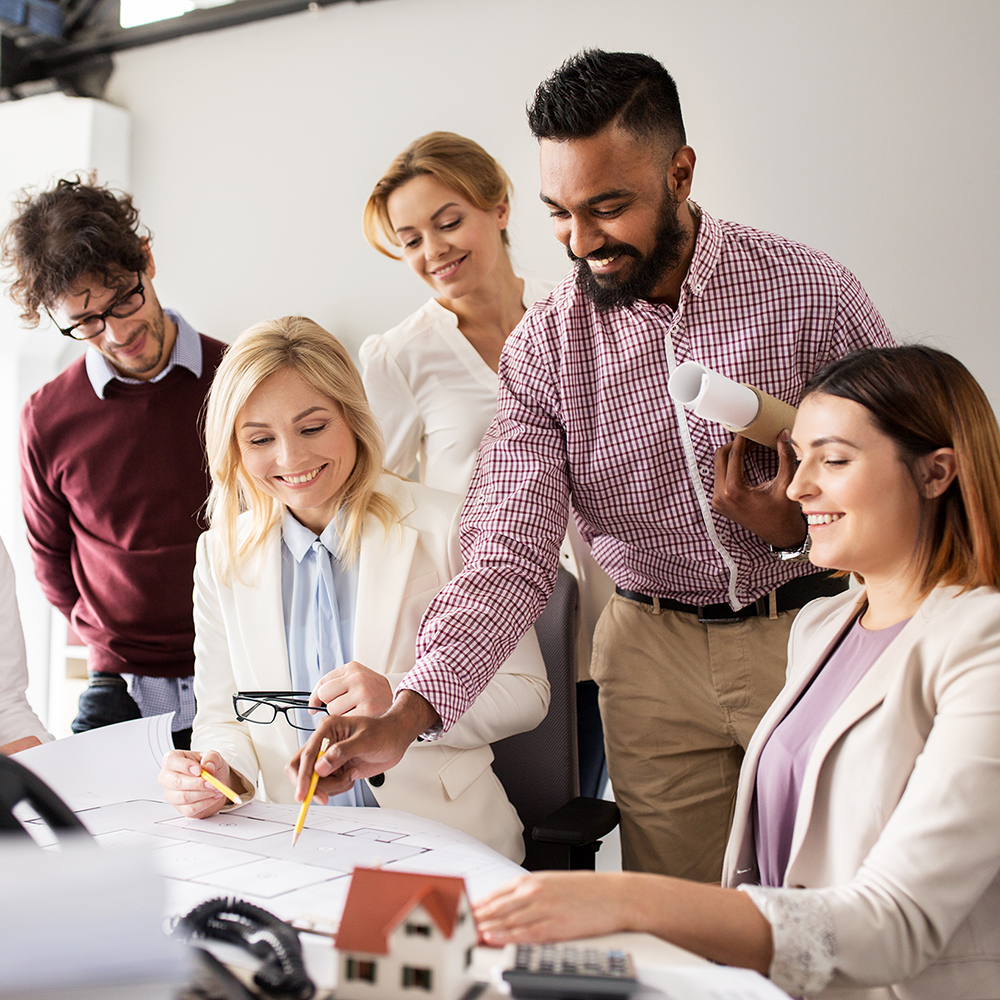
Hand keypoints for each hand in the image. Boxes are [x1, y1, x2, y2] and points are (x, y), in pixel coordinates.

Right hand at [158, 749, 233, 818]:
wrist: (215, 780)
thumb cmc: (208, 766)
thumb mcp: (213, 756)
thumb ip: (211, 758)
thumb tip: (208, 767)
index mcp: (172, 760)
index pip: (171, 761)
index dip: (184, 766)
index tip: (199, 770)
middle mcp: (167, 778)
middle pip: (177, 782)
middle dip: (197, 783)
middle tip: (212, 783)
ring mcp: (171, 795)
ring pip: (184, 797)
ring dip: (204, 794)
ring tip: (217, 789)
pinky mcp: (180, 808)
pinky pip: (190, 809)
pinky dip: (205, 803)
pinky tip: (214, 796)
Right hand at [284, 691, 438, 804]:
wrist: (395, 739)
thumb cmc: (384, 733)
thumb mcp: (365, 741)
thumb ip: (341, 752)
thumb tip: (320, 767)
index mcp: (327, 729)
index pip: (306, 755)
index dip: (303, 777)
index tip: (303, 794)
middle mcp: (324, 743)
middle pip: (302, 769)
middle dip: (313, 785)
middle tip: (324, 796)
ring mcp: (328, 757)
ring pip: (315, 781)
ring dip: (332, 786)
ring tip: (350, 776)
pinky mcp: (334, 768)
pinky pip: (326, 785)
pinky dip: (338, 787)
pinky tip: (351, 776)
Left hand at [310, 661, 392, 717]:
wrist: (399, 700)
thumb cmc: (372, 692)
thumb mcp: (356, 679)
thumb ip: (334, 685)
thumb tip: (312, 703)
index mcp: (352, 668)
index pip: (323, 683)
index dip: (316, 696)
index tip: (316, 704)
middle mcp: (358, 678)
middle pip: (325, 696)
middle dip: (330, 704)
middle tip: (344, 706)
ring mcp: (363, 693)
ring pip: (333, 710)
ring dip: (340, 715)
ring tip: (354, 711)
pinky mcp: (368, 710)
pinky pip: (344, 720)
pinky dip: (348, 723)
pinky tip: (359, 717)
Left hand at [474, 873, 632, 944]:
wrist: (617, 895)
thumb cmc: (589, 892)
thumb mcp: (554, 884)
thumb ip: (529, 893)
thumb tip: (508, 905)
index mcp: (533, 880)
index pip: (495, 893)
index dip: (476, 905)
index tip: (461, 914)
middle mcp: (534, 891)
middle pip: (496, 906)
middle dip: (474, 918)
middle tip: (455, 926)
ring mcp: (543, 907)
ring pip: (506, 918)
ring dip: (484, 927)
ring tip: (466, 934)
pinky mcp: (555, 924)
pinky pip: (525, 931)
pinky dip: (506, 935)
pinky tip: (494, 938)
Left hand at [712, 431, 805, 547]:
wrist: (780, 534)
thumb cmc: (784, 512)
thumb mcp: (786, 483)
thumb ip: (785, 457)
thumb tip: (783, 434)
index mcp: (733, 491)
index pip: (733, 456)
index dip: (741, 439)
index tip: (748, 427)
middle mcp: (720, 496)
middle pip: (720, 457)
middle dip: (735, 444)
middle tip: (750, 437)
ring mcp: (717, 500)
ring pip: (718, 466)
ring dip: (732, 454)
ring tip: (750, 446)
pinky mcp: (719, 502)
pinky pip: (720, 476)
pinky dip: (730, 465)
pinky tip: (745, 459)